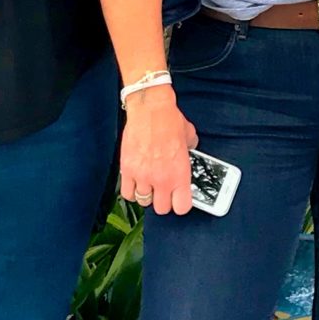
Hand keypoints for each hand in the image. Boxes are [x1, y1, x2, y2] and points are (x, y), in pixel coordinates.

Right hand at [121, 86, 197, 213]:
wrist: (150, 109)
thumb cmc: (170, 120)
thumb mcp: (189, 137)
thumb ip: (191, 149)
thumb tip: (191, 151)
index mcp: (180, 174)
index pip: (182, 207)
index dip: (180, 204)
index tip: (178, 198)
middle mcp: (162, 180)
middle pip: (161, 209)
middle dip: (162, 201)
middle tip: (162, 191)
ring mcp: (143, 176)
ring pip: (143, 202)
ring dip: (147, 195)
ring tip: (148, 184)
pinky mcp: (127, 170)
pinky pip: (127, 193)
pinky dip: (131, 190)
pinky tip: (135, 182)